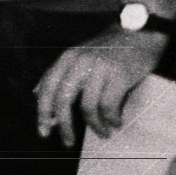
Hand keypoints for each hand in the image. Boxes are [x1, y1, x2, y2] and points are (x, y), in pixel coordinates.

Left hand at [34, 28, 167, 147]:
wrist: (139, 32)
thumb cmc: (109, 49)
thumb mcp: (79, 56)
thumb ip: (60, 74)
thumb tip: (37, 95)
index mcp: (67, 58)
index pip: (47, 87)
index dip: (42, 111)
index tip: (43, 131)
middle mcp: (79, 62)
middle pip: (62, 99)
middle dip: (63, 124)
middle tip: (67, 142)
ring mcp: (99, 68)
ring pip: (87, 106)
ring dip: (95, 125)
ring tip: (103, 133)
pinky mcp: (119, 75)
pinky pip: (109, 106)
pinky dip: (111, 119)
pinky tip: (116, 122)